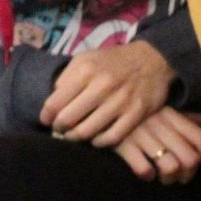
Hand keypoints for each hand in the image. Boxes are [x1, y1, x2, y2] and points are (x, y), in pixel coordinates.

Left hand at [41, 41, 174, 145]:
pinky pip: (111, 138)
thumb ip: (67, 77)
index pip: (54, 103)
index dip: (46, 117)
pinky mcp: (135, 113)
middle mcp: (102, 86)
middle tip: (61, 130)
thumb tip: (52, 100)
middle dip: (59, 129)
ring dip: (76, 137)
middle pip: (68, 120)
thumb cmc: (113, 61)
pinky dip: (99, 142)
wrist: (153, 58)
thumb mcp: (87, 58)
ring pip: (87, 132)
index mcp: (86, 71)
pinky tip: (95, 139)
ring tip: (75, 135)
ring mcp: (120, 101)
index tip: (47, 121)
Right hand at [113, 109, 200, 184]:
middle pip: (190, 159)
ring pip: (171, 168)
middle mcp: (162, 126)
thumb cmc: (134, 113)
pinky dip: (147, 176)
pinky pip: (144, 169)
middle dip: (188, 175)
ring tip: (162, 177)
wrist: (99, 105)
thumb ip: (185, 117)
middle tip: (180, 178)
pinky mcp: (124, 146)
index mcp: (173, 117)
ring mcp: (143, 136)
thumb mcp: (161, 110)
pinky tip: (145, 174)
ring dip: (169, 179)